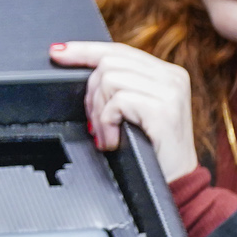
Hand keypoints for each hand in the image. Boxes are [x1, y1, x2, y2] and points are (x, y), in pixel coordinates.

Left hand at [49, 41, 199, 180]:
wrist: (178, 185)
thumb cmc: (152, 154)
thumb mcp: (136, 115)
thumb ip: (120, 90)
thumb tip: (83, 75)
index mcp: (166, 74)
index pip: (118, 50)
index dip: (84, 50)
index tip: (58, 53)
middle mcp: (171, 76)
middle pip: (109, 62)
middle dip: (91, 94)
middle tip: (95, 124)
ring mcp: (170, 91)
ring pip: (109, 79)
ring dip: (99, 113)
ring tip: (107, 136)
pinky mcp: (163, 108)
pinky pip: (117, 101)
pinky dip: (107, 123)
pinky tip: (114, 141)